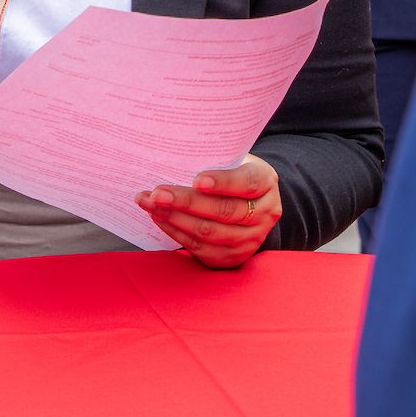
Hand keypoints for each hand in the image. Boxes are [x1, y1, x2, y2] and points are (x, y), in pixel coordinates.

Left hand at [136, 154, 280, 269]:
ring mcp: (251, 239)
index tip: (196, 180)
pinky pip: (201, 247)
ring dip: (175, 218)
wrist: (249, 203)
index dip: (223, 182)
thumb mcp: (234, 161)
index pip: (247, 182)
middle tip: (157, 193)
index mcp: (266, 182)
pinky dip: (176, 232)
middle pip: (224, 210)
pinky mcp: (233, 256)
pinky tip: (159, 218)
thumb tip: (175, 159)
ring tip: (150, 204)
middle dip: (186, 202)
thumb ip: (214, 161)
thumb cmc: (232, 173)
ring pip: (209, 231)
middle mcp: (265, 213)